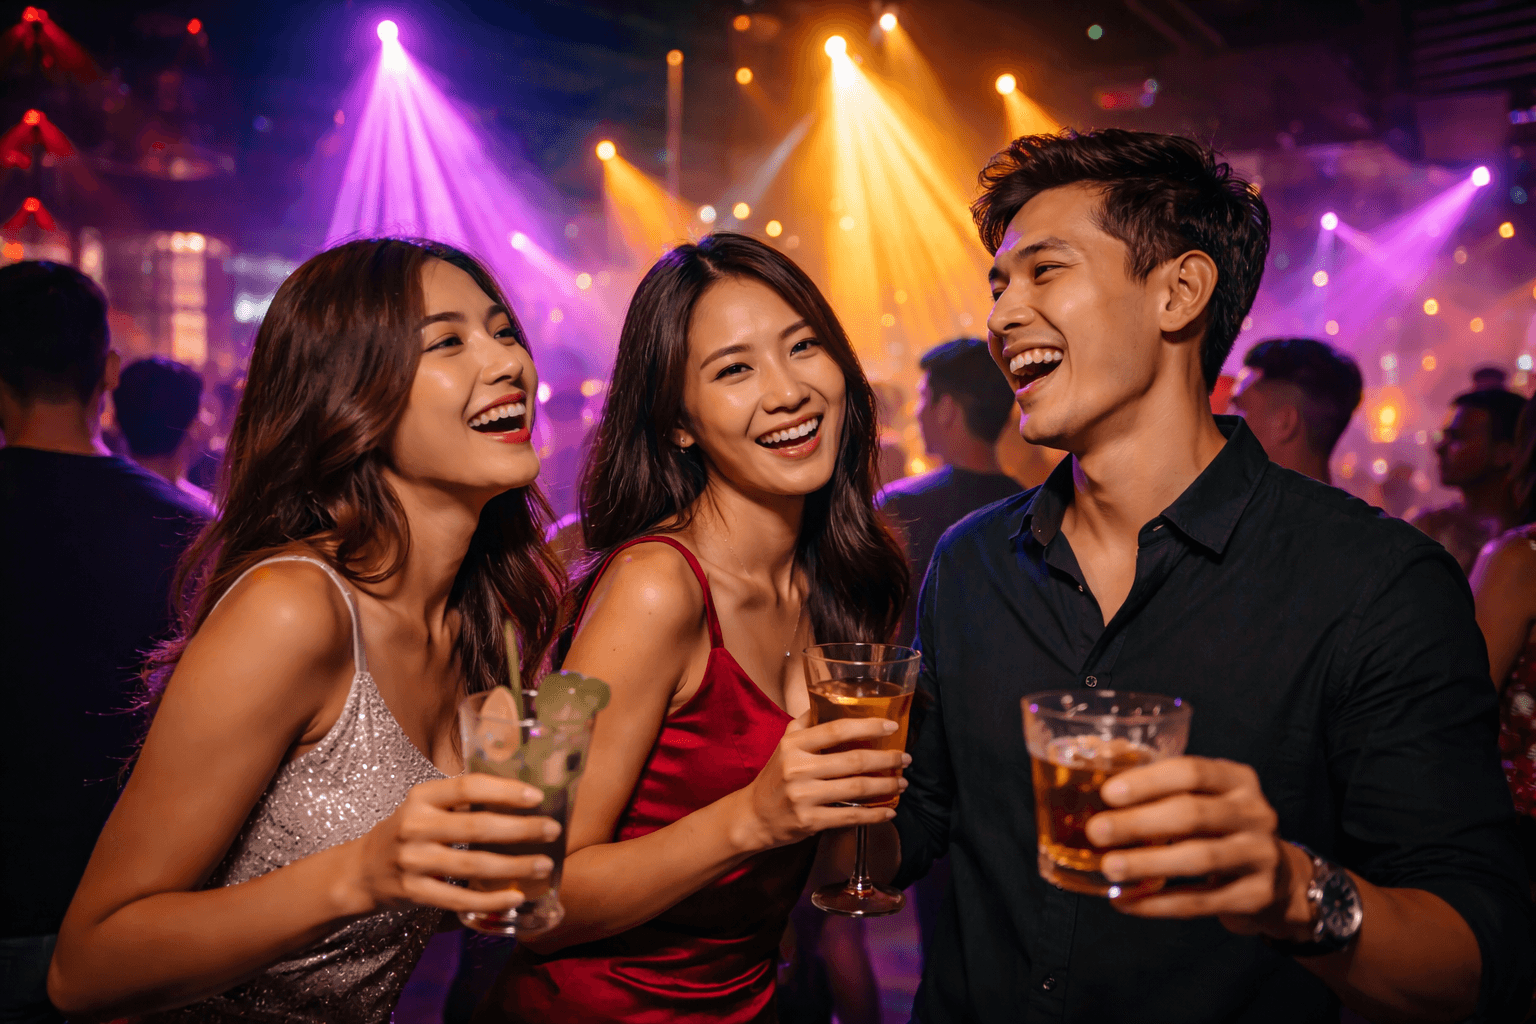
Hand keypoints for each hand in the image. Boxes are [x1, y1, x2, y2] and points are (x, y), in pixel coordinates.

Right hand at [341, 774, 561, 916]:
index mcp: (421, 797)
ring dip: (513, 866)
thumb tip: (519, 793)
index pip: (468, 787)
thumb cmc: (406, 832)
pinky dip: (489, 900)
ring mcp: (412, 861)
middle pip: (476, 827)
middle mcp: (415, 826)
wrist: (360, 870)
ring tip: (543, 864)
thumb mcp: (425, 806)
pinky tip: (514, 896)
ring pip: (472, 865)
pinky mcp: (413, 892)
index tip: (537, 797)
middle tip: (552, 830)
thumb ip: (460, 798)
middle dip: (520, 829)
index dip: (504, 791)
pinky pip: (458, 898)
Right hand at [738, 713, 908, 850]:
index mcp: (793, 745)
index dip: (868, 726)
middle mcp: (797, 769)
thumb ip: (806, 723)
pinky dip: (874, 815)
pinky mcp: (809, 821)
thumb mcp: (784, 744)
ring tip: (901, 783)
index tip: (891, 726)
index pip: (836, 729)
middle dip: (886, 759)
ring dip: (885, 786)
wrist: (752, 816)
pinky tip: (889, 812)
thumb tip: (831, 698)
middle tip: (905, 759)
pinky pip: (850, 817)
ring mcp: (803, 796)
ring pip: (856, 789)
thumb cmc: (774, 777)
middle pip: (853, 761)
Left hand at [1085, 756, 1314, 940]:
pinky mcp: (1255, 896)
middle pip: (1192, 814)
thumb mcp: (1208, 801)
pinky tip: (1126, 902)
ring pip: (1199, 858)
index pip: (1191, 771)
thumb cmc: (1223, 831)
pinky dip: (1159, 903)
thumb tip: (1094, 794)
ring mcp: (1261, 855)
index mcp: (1237, 780)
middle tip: (1096, 832)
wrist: (1280, 881)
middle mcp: (1256, 813)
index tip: (1108, 794)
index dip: (1147, 782)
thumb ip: (1165, 794)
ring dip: (1148, 863)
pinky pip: (1200, 901)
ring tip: (1109, 868)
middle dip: (1138, 823)